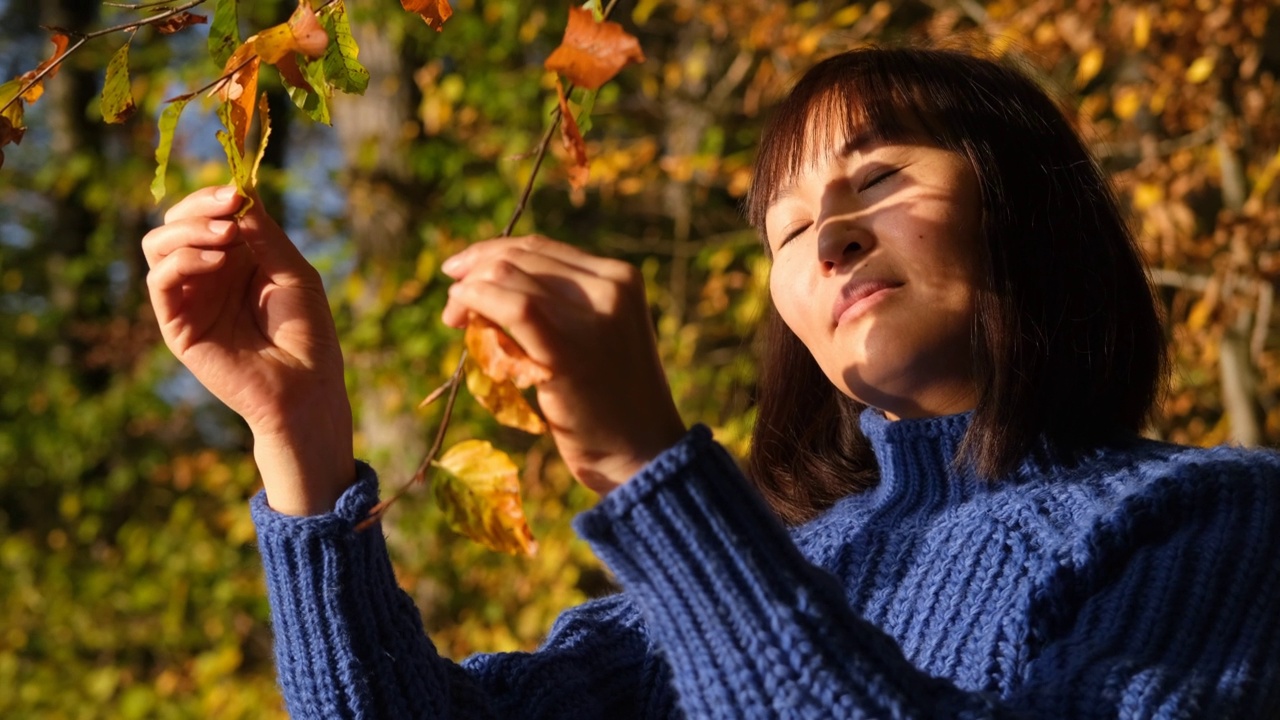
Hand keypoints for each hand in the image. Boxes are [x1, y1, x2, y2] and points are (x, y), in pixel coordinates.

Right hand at [143, 186, 353, 514]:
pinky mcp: (177, 325)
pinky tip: (214, 261)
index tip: (237, 191)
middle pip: (175, 224)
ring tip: (226, 233)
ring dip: (187, 230)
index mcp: (236, 259)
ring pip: (158, 246)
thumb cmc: (307, 333)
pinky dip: (182, 261)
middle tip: (230, 206)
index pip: (206, 214)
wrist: (306, 386)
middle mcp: (207, 275)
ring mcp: (190, 299)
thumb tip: (239, 194)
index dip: (214, 197)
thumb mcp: (293, 273)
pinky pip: (159, 282)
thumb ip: (264, 236)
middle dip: (198, 207)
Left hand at [441, 236, 686, 494]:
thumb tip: (487, 284)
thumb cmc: (611, 403)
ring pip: (509, 276)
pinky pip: (512, 307)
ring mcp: (594, 315)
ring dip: (470, 292)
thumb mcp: (595, 335)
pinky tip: (461, 318)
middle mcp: (611, 287)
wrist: (643, 454)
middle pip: (521, 258)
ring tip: (456, 319)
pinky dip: (477, 303)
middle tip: (453, 307)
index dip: (492, 254)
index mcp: (621, 277)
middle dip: (475, 273)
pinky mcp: (569, 349)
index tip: (462, 275)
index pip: (542, 250)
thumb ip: (558, 305)